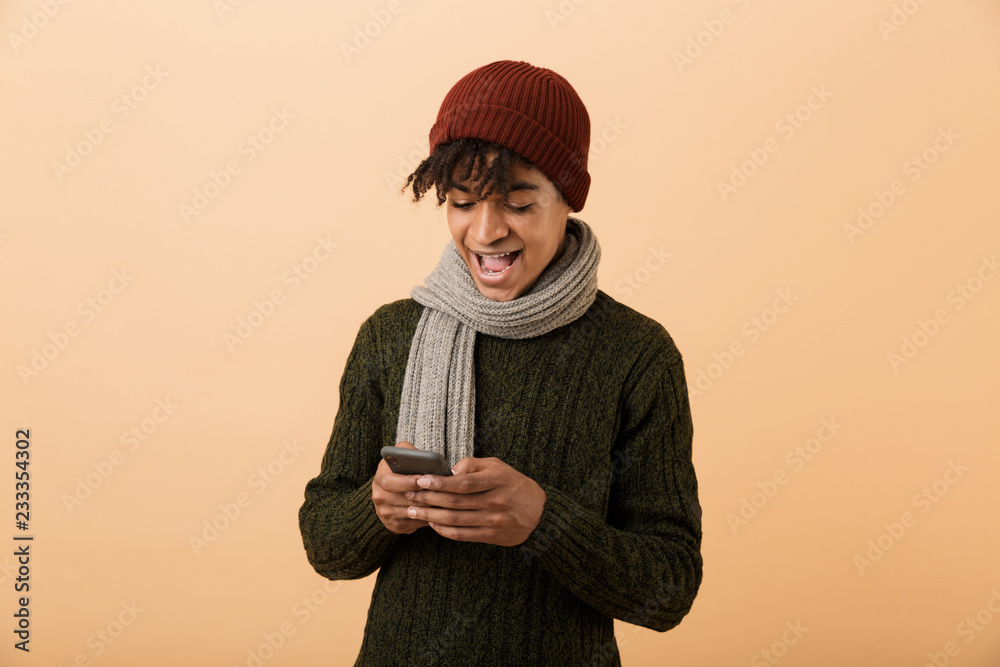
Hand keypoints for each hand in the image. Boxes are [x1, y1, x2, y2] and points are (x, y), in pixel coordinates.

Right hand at [372, 441, 436, 534]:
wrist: (392, 487)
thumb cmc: (401, 467)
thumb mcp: (401, 453)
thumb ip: (407, 451)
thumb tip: (421, 458)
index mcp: (380, 479)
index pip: (391, 482)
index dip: (408, 482)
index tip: (423, 479)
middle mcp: (379, 498)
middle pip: (404, 500)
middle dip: (424, 496)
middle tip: (441, 492)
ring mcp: (385, 513)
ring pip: (412, 513)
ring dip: (429, 508)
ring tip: (445, 501)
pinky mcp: (394, 525)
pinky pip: (414, 524)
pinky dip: (428, 518)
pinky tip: (440, 511)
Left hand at [403, 455, 546, 546]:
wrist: (540, 515)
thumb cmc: (515, 486)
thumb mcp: (499, 467)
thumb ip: (474, 465)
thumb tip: (450, 470)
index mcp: (497, 481)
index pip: (464, 483)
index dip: (440, 482)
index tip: (421, 479)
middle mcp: (494, 502)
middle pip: (455, 501)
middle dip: (428, 498)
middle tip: (409, 494)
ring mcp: (493, 521)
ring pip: (455, 519)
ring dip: (431, 516)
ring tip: (413, 511)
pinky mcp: (491, 536)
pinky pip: (462, 535)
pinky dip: (444, 530)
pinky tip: (432, 524)